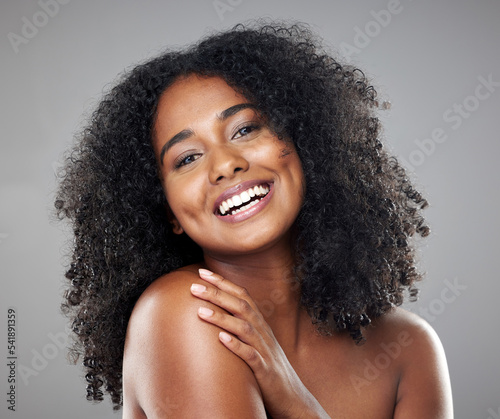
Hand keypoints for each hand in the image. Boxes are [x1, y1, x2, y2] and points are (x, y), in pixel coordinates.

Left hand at [190, 268, 329, 418]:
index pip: (242, 295)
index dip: (223, 282)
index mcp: (260, 323)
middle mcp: (263, 332)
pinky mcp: (264, 370)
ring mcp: (264, 350)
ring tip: (200, 311)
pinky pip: (251, 356)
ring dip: (222, 318)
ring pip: (244, 328)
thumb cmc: (268, 367)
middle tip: (194, 287)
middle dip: (217, 294)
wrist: (292, 396)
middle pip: (241, 306)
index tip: (201, 272)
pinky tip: (221, 340)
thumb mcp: (256, 341)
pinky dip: (236, 346)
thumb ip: (240, 325)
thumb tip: (215, 309)